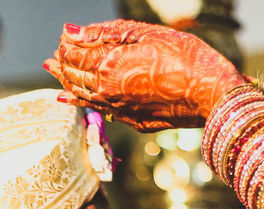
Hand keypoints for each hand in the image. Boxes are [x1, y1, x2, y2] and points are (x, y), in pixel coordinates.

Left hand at [43, 20, 243, 131]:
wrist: (212, 96)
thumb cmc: (187, 58)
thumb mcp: (147, 34)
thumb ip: (106, 33)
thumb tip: (71, 31)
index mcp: (108, 65)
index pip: (75, 53)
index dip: (67, 43)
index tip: (63, 36)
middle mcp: (107, 91)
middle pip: (74, 76)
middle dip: (61, 63)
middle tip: (52, 57)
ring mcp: (118, 109)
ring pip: (82, 95)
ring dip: (66, 82)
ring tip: (54, 73)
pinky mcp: (131, 121)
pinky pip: (96, 110)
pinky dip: (80, 101)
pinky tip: (70, 99)